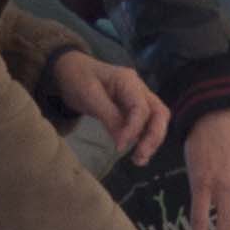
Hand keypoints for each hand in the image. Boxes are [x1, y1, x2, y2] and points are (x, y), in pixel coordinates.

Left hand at [50, 48, 171, 165]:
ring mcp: (138, 98)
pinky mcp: (132, 109)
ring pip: (157, 120)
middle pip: (159, 113)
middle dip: (154, 137)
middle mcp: (139, 89)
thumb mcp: (88, 95)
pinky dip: (145, 139)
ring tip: (139, 160)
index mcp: (128, 81)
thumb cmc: (77, 78)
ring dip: (152, 141)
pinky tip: (137, 154)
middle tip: (140, 156)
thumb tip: (124, 142)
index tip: (120, 147)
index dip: (134, 129)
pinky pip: (145, 124)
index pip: (141, 108)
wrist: (69, 70)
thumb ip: (108, 116)